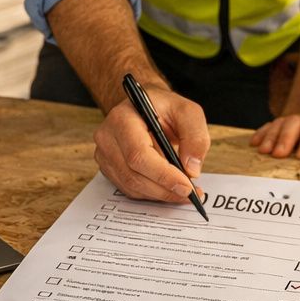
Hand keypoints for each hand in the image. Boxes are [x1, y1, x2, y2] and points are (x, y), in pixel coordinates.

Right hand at [93, 87, 209, 203]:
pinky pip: (129, 189)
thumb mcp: (187, 111)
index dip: (163, 175)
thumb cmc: (163, 107)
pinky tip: (168, 188)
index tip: (186, 186)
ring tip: (183, 191)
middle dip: (165, 188)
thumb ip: (195, 136)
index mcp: (123, 118)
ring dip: (160, 194)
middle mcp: (108, 137)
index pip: (138, 154)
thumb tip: (192, 169)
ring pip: (131, 186)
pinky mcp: (109, 168)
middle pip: (133, 175)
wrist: (144, 106)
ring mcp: (105, 154)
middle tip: (190, 193)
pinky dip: (152, 193)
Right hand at [251, 109, 299, 158]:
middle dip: (285, 138)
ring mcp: (296, 120)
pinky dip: (262, 133)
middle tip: (278, 154)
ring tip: (263, 151)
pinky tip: (254, 143)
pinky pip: (271, 126)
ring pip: (281, 123)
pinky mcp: (285, 125)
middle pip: (295, 122)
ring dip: (271, 136)